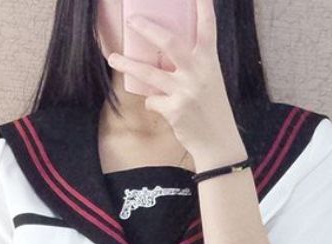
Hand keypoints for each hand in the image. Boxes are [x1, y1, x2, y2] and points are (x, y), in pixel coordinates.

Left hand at [106, 0, 247, 170]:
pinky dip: (152, 101)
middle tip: (131, 20)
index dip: (202, 7)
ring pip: (149, 73)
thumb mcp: (209, 80)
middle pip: (170, 43)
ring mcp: (185, 91)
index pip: (207, 28)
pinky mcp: (174, 109)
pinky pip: (152, 100)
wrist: (218, 142)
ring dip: (128, 65)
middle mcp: (198, 72)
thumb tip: (162, 53)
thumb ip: (191, 65)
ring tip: (113, 58)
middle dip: (148, 30)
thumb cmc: (211, 108)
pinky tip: (160, 105)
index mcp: (209, 61)